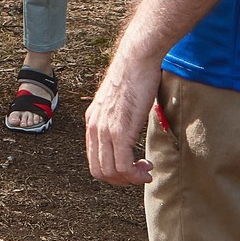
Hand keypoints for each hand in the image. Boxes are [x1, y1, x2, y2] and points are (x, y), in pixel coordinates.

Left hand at [85, 45, 162, 186]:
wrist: (137, 59)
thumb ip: (117, 118)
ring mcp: (105, 131)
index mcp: (92, 122)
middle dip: (120, 180)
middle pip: (99, 171)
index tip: (131, 168)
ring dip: (130, 179)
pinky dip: (135, 175)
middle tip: (139, 175)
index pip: (94, 159)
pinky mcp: (119, 131)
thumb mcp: (118, 101)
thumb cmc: (134, 76)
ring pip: (110, 172)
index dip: (112, 171)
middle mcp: (94, 128)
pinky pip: (123, 166)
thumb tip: (129, 128)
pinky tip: (147, 169)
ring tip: (145, 172)